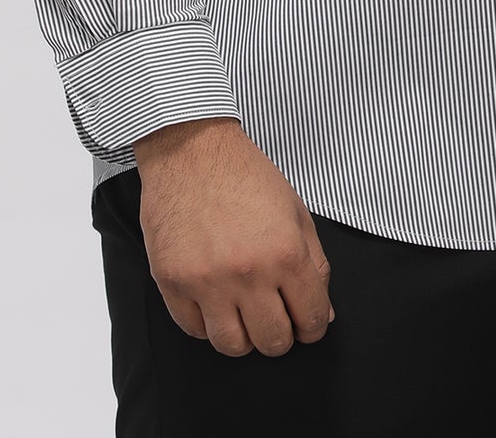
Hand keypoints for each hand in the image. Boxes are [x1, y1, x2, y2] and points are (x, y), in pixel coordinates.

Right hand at [132, 116, 335, 357]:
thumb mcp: (295, 211)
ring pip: (233, 346)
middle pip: (273, 342)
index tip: (306, 323)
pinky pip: (194, 331)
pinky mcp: (172, 282)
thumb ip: (315, 265)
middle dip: (281, 335)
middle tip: (274, 316)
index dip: (313, 327)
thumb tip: (323, 317)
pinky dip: (207, 323)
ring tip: (243, 311)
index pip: (311, 320)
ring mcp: (207, 281)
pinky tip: (214, 300)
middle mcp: (248, 273)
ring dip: (244, 335)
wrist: (191, 149)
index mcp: (286, 253)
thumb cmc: (245, 175)